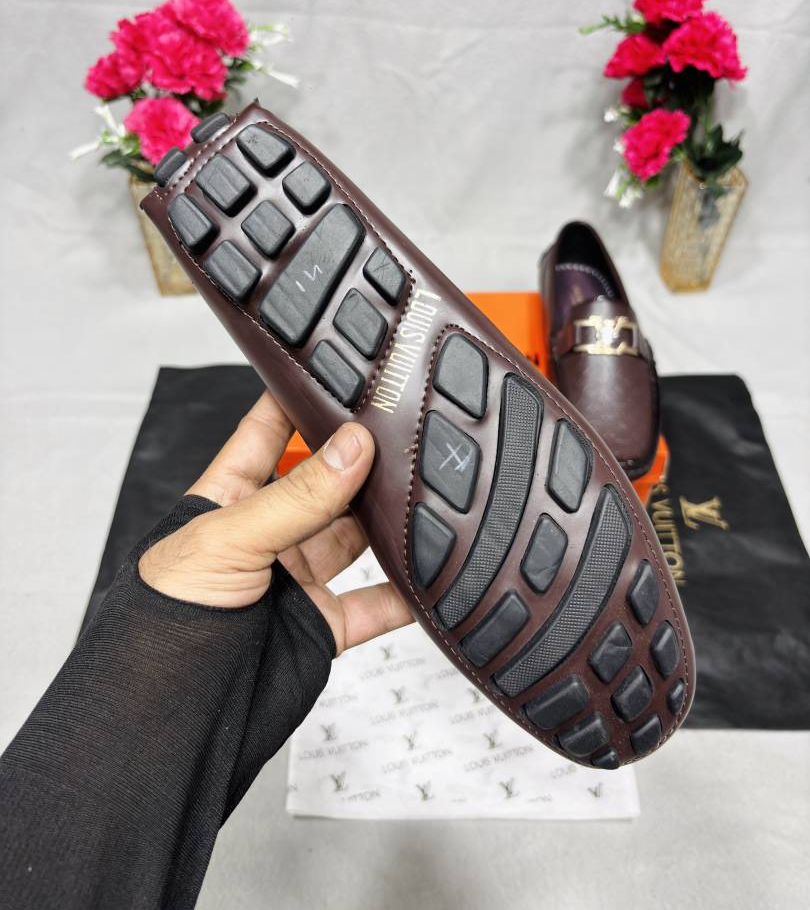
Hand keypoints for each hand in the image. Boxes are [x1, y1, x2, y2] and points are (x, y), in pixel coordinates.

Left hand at [138, 392, 412, 654]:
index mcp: (227, 500)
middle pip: (324, 483)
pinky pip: (375, 605)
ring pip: (356, 539)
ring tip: (423, 490)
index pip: (265, 433)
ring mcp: (296, 581)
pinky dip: (406, 592)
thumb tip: (352, 447)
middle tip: (399, 430)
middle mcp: (266, 535)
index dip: (296, 401)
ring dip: (388, 520)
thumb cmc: (160, 622)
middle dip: (358, 460)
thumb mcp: (226, 540)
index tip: (336, 371)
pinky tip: (431, 570)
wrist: (170, 717)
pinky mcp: (322, 626)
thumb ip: (295, 498)